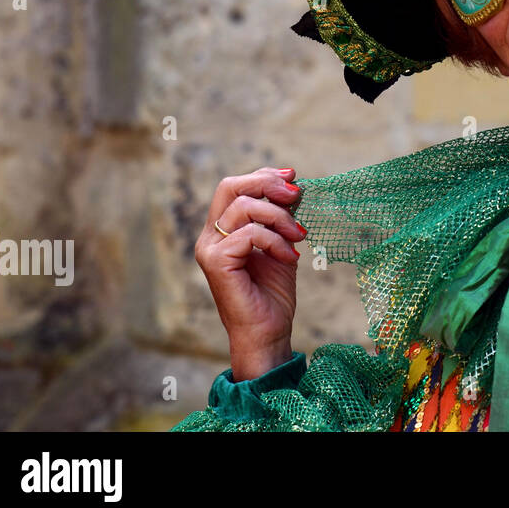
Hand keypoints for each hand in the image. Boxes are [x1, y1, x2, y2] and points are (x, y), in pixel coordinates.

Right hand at [194, 167, 306, 379]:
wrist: (268, 330)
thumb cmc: (273, 292)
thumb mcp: (281, 243)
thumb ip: (281, 216)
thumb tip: (293, 185)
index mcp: (222, 230)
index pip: (234, 187)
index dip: (263, 176)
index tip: (293, 177)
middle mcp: (209, 237)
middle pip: (230, 187)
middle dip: (267, 184)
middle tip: (297, 195)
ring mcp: (209, 249)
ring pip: (245, 208)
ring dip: (280, 217)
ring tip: (299, 237)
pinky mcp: (216, 262)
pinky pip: (250, 233)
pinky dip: (276, 240)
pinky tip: (289, 257)